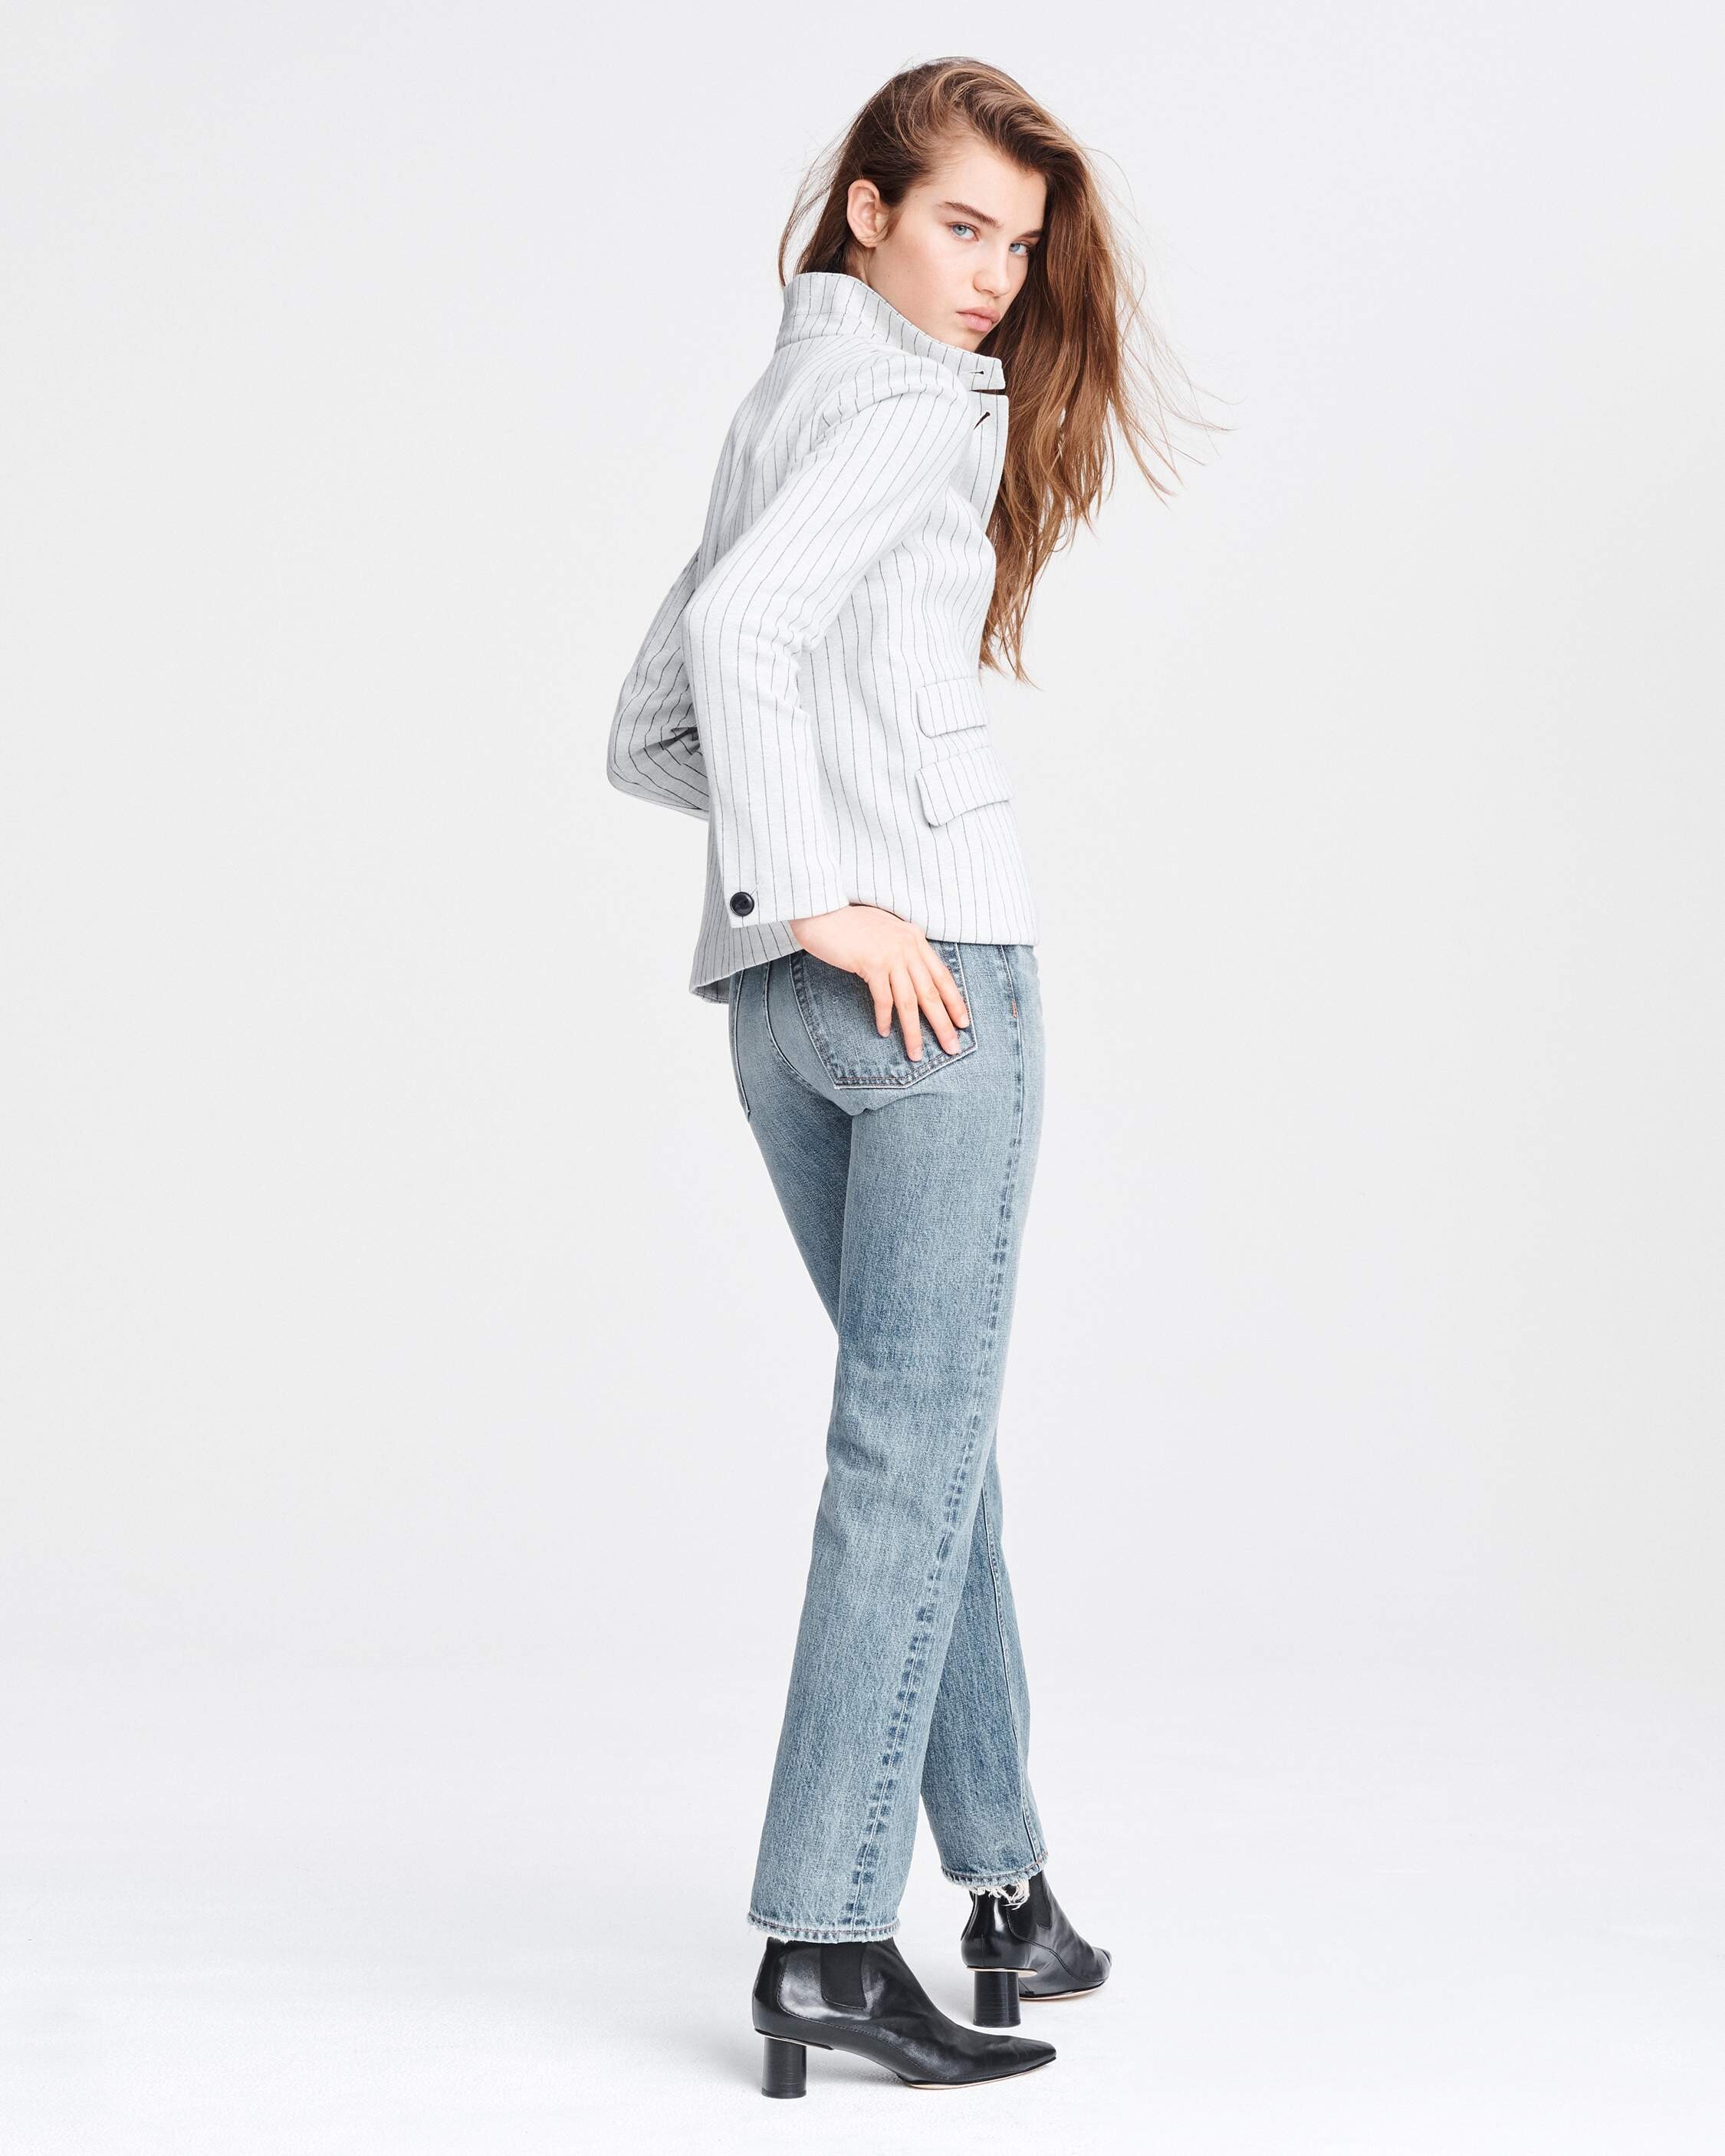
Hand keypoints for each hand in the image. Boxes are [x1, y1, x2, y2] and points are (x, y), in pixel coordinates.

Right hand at [787, 905, 969, 1061]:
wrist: (823, 911)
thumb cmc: (849, 924)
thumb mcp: (886, 930)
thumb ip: (902, 947)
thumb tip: (912, 971)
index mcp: (915, 938)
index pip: (942, 975)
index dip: (955, 1001)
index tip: (963, 1022)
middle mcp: (908, 946)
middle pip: (931, 993)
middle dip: (943, 1024)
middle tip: (952, 1047)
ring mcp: (891, 955)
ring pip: (909, 1001)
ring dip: (914, 1031)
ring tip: (916, 1053)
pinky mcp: (871, 963)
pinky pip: (883, 998)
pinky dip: (885, 1018)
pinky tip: (884, 1032)